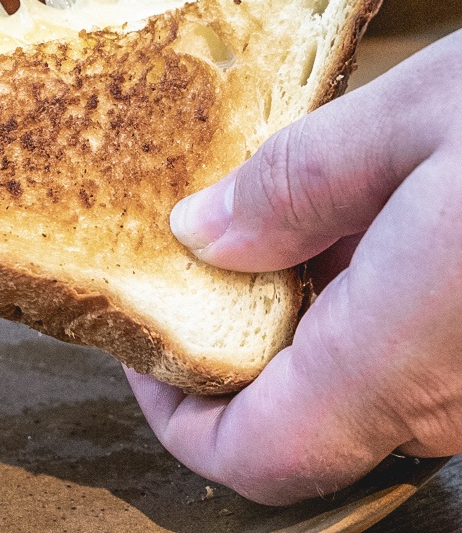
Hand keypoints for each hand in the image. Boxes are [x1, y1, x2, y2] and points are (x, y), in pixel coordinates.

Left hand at [125, 29, 461, 504]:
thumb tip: (200, 233)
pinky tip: (356, 224)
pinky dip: (363, 310)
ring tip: (263, 224)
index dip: (177, 414)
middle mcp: (457, 402)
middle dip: (231, 353)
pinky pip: (419, 360)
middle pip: (300, 425)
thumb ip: (300, 184)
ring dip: (298, 323)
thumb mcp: (423, 114)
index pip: (255, 456)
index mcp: (405, 356)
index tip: (140, 344)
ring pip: (360, 392)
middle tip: (191, 260)